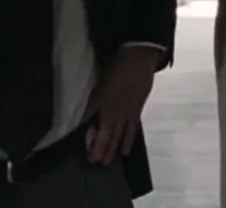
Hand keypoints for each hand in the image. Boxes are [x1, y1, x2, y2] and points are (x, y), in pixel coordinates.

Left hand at [85, 46, 158, 163]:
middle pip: (111, 135)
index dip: (96, 144)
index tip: (91, 157)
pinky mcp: (137, 111)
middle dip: (104, 150)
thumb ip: (94, 104)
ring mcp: (129, 113)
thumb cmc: (115, 70)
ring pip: (122, 135)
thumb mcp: (100, 86)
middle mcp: (118, 113)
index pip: (101, 130)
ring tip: (110, 161)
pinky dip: (129, 140)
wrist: (138, 61)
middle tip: (98, 163)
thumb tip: (87, 120)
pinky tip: (126, 150)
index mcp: (107, 106)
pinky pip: (132, 129)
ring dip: (115, 148)